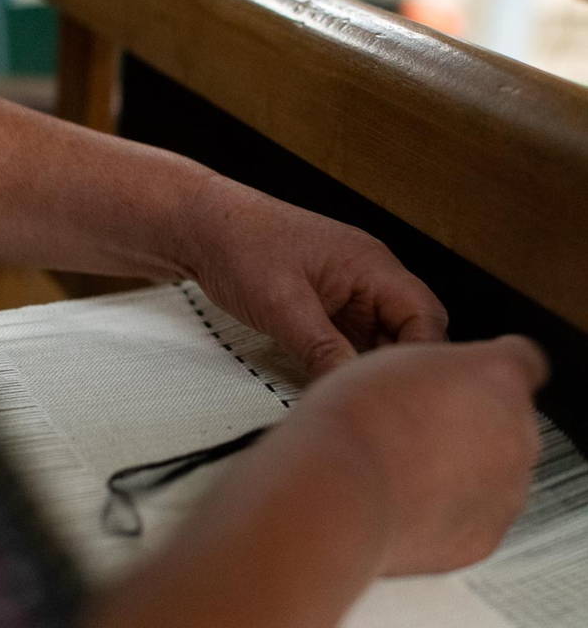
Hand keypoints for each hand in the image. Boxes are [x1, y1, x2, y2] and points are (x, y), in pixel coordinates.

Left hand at [185, 176, 447, 378]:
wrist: (202, 227)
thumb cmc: (242, 248)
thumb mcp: (284, 307)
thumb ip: (324, 350)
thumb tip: (352, 389)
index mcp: (372, 265)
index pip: (425, 316)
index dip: (421, 356)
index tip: (399, 392)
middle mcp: (370, 277)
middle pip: (411, 330)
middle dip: (396, 366)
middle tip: (373, 400)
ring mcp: (350, 292)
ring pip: (381, 340)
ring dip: (369, 367)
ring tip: (350, 396)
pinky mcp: (329, 306)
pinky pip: (353, 340)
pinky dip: (346, 361)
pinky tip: (330, 383)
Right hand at [255, 335, 547, 575]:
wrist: (339, 489)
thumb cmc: (356, 421)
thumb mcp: (395, 361)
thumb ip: (439, 373)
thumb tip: (440, 388)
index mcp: (498, 374)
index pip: (523, 361)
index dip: (491, 371)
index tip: (471, 382)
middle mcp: (517, 430)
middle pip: (510, 420)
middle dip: (474, 423)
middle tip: (419, 427)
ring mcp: (507, 488)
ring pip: (496, 472)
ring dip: (464, 469)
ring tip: (405, 469)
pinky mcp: (486, 535)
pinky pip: (477, 517)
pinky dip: (450, 512)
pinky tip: (408, 500)